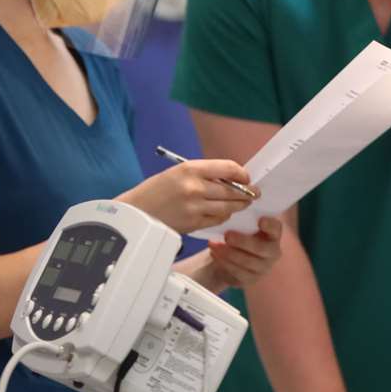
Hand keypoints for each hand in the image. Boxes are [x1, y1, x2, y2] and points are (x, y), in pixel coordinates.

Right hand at [121, 160, 253, 234]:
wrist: (136, 212)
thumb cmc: (156, 191)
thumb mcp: (177, 172)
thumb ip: (203, 174)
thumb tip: (232, 178)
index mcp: (190, 169)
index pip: (229, 168)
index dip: (242, 173)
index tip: (246, 177)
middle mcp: (195, 187)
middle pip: (233, 190)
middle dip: (246, 192)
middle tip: (253, 193)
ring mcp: (195, 207)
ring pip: (228, 207)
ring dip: (237, 205)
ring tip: (241, 203)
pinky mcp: (194, 223)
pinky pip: (218, 219)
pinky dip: (224, 216)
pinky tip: (223, 213)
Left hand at [206, 216, 283, 286]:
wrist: (230, 257)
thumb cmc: (239, 235)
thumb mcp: (242, 226)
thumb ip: (242, 220)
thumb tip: (232, 209)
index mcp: (273, 235)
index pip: (276, 228)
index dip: (270, 225)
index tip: (261, 220)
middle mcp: (272, 252)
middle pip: (261, 248)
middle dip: (243, 242)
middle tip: (227, 235)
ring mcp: (263, 268)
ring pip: (247, 262)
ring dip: (228, 253)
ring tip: (213, 244)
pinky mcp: (251, 279)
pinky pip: (237, 272)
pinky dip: (223, 262)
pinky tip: (214, 254)